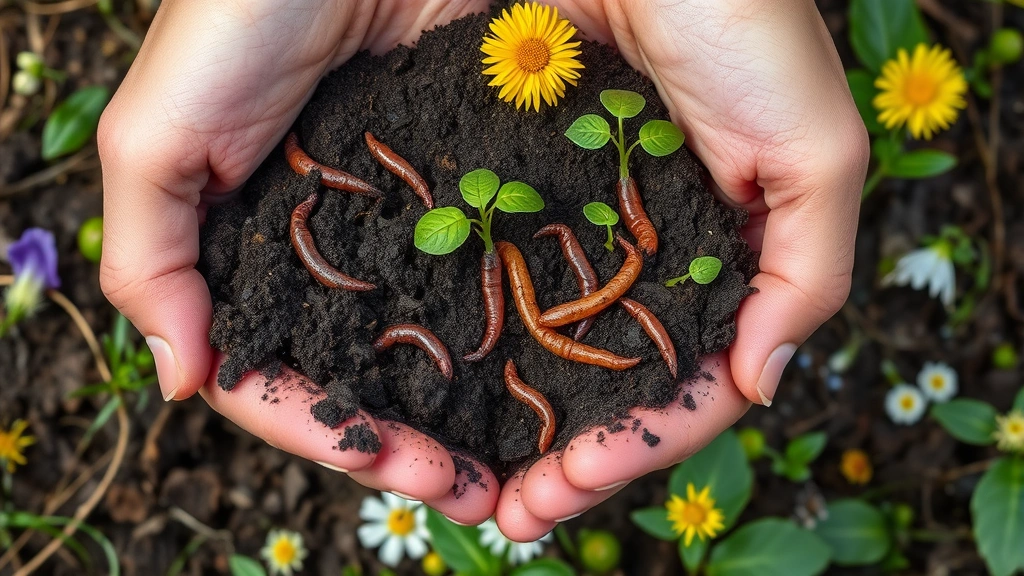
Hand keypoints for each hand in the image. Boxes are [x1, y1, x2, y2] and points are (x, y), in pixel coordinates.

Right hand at [98, 0, 498, 523]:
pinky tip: (538, 378)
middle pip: (361, 375)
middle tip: (471, 493)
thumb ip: (150, 254)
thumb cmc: (239, 14)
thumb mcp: (158, 130)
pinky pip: (479, 279)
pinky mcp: (458, 190)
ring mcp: (398, 225)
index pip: (274, 373)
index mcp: (249, 252)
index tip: (383, 466)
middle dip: (409, 446)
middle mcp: (325, 251)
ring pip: (425, 344)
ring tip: (516, 468)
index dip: (323, 430)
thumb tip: (181, 380)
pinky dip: (501, 337)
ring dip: (465, 413)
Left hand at [494, 0, 868, 539]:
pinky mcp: (511, 184)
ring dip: (515, 421)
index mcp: (714, 259)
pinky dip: (478, 340)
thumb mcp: (817, 148)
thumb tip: (764, 384)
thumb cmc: (746, 26)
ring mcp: (572, 224)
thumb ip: (809, 270)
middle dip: (569, 458)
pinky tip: (443, 391)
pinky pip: (496, 276)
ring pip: (549, 346)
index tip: (575, 487)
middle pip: (607, 380)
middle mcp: (640, 253)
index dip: (639, 444)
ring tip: (470, 485)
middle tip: (517, 515)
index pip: (684, 379)